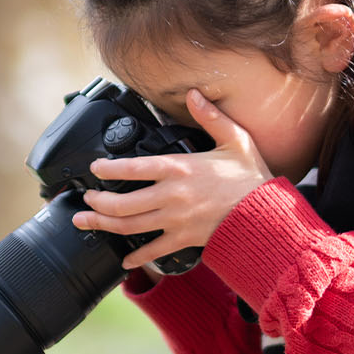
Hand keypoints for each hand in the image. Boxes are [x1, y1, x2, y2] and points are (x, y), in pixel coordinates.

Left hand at [72, 89, 272, 270]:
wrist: (267, 214)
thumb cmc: (251, 178)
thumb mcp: (234, 139)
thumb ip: (210, 116)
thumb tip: (194, 94)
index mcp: (179, 168)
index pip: (132, 168)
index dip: (107, 169)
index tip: (95, 168)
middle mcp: (172, 196)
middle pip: (122, 202)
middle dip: (97, 202)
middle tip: (86, 199)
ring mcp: (175, 220)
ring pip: (130, 226)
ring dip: (103, 225)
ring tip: (86, 221)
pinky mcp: (184, 239)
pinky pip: (154, 251)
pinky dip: (136, 257)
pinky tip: (124, 259)